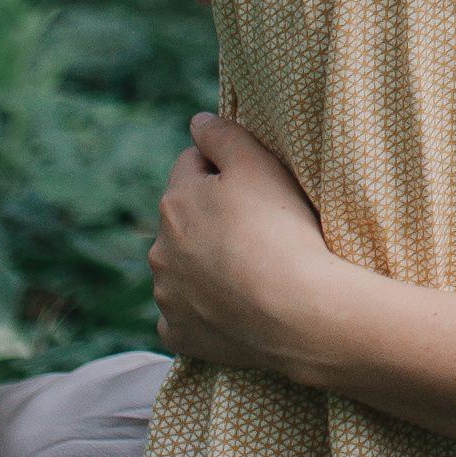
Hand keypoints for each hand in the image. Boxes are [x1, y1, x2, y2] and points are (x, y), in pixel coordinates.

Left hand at [149, 114, 349, 375]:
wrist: (296, 312)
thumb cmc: (280, 230)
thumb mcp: (258, 164)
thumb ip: (223, 135)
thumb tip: (197, 121)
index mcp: (175, 202)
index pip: (191, 166)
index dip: (225, 171)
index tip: (256, 187)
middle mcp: (160, 250)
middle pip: (184, 220)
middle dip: (211, 219)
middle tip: (259, 229)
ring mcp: (167, 296)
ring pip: (182, 269)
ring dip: (205, 265)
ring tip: (253, 270)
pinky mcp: (178, 335)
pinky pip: (185, 316)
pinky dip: (204, 310)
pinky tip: (235, 307)